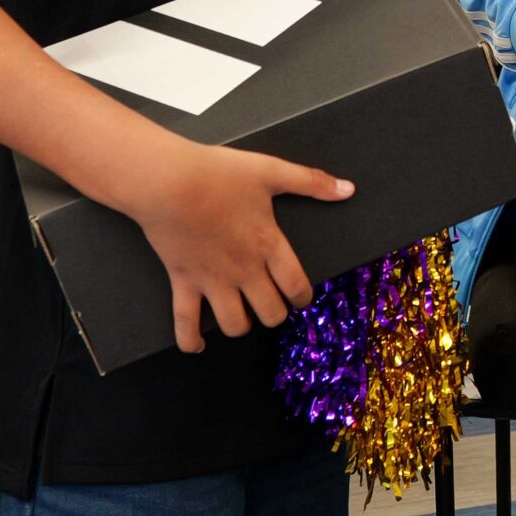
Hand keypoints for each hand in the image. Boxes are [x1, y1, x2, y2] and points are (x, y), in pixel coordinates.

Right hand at [116, 139, 353, 353]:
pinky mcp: (182, 282)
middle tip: (271, 303)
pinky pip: (185, 323)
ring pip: (234, 325)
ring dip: (241, 326)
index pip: (296, 286)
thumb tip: (348, 189)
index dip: (303, 297)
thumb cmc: (217, 173)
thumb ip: (311, 182)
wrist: (166, 181)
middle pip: (270, 313)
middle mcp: (244, 270)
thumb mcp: (270, 170)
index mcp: (268, 245)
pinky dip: (190, 341)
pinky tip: (196, 345)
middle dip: (275, 313)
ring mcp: (212, 280)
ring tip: (242, 316)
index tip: (300, 297)